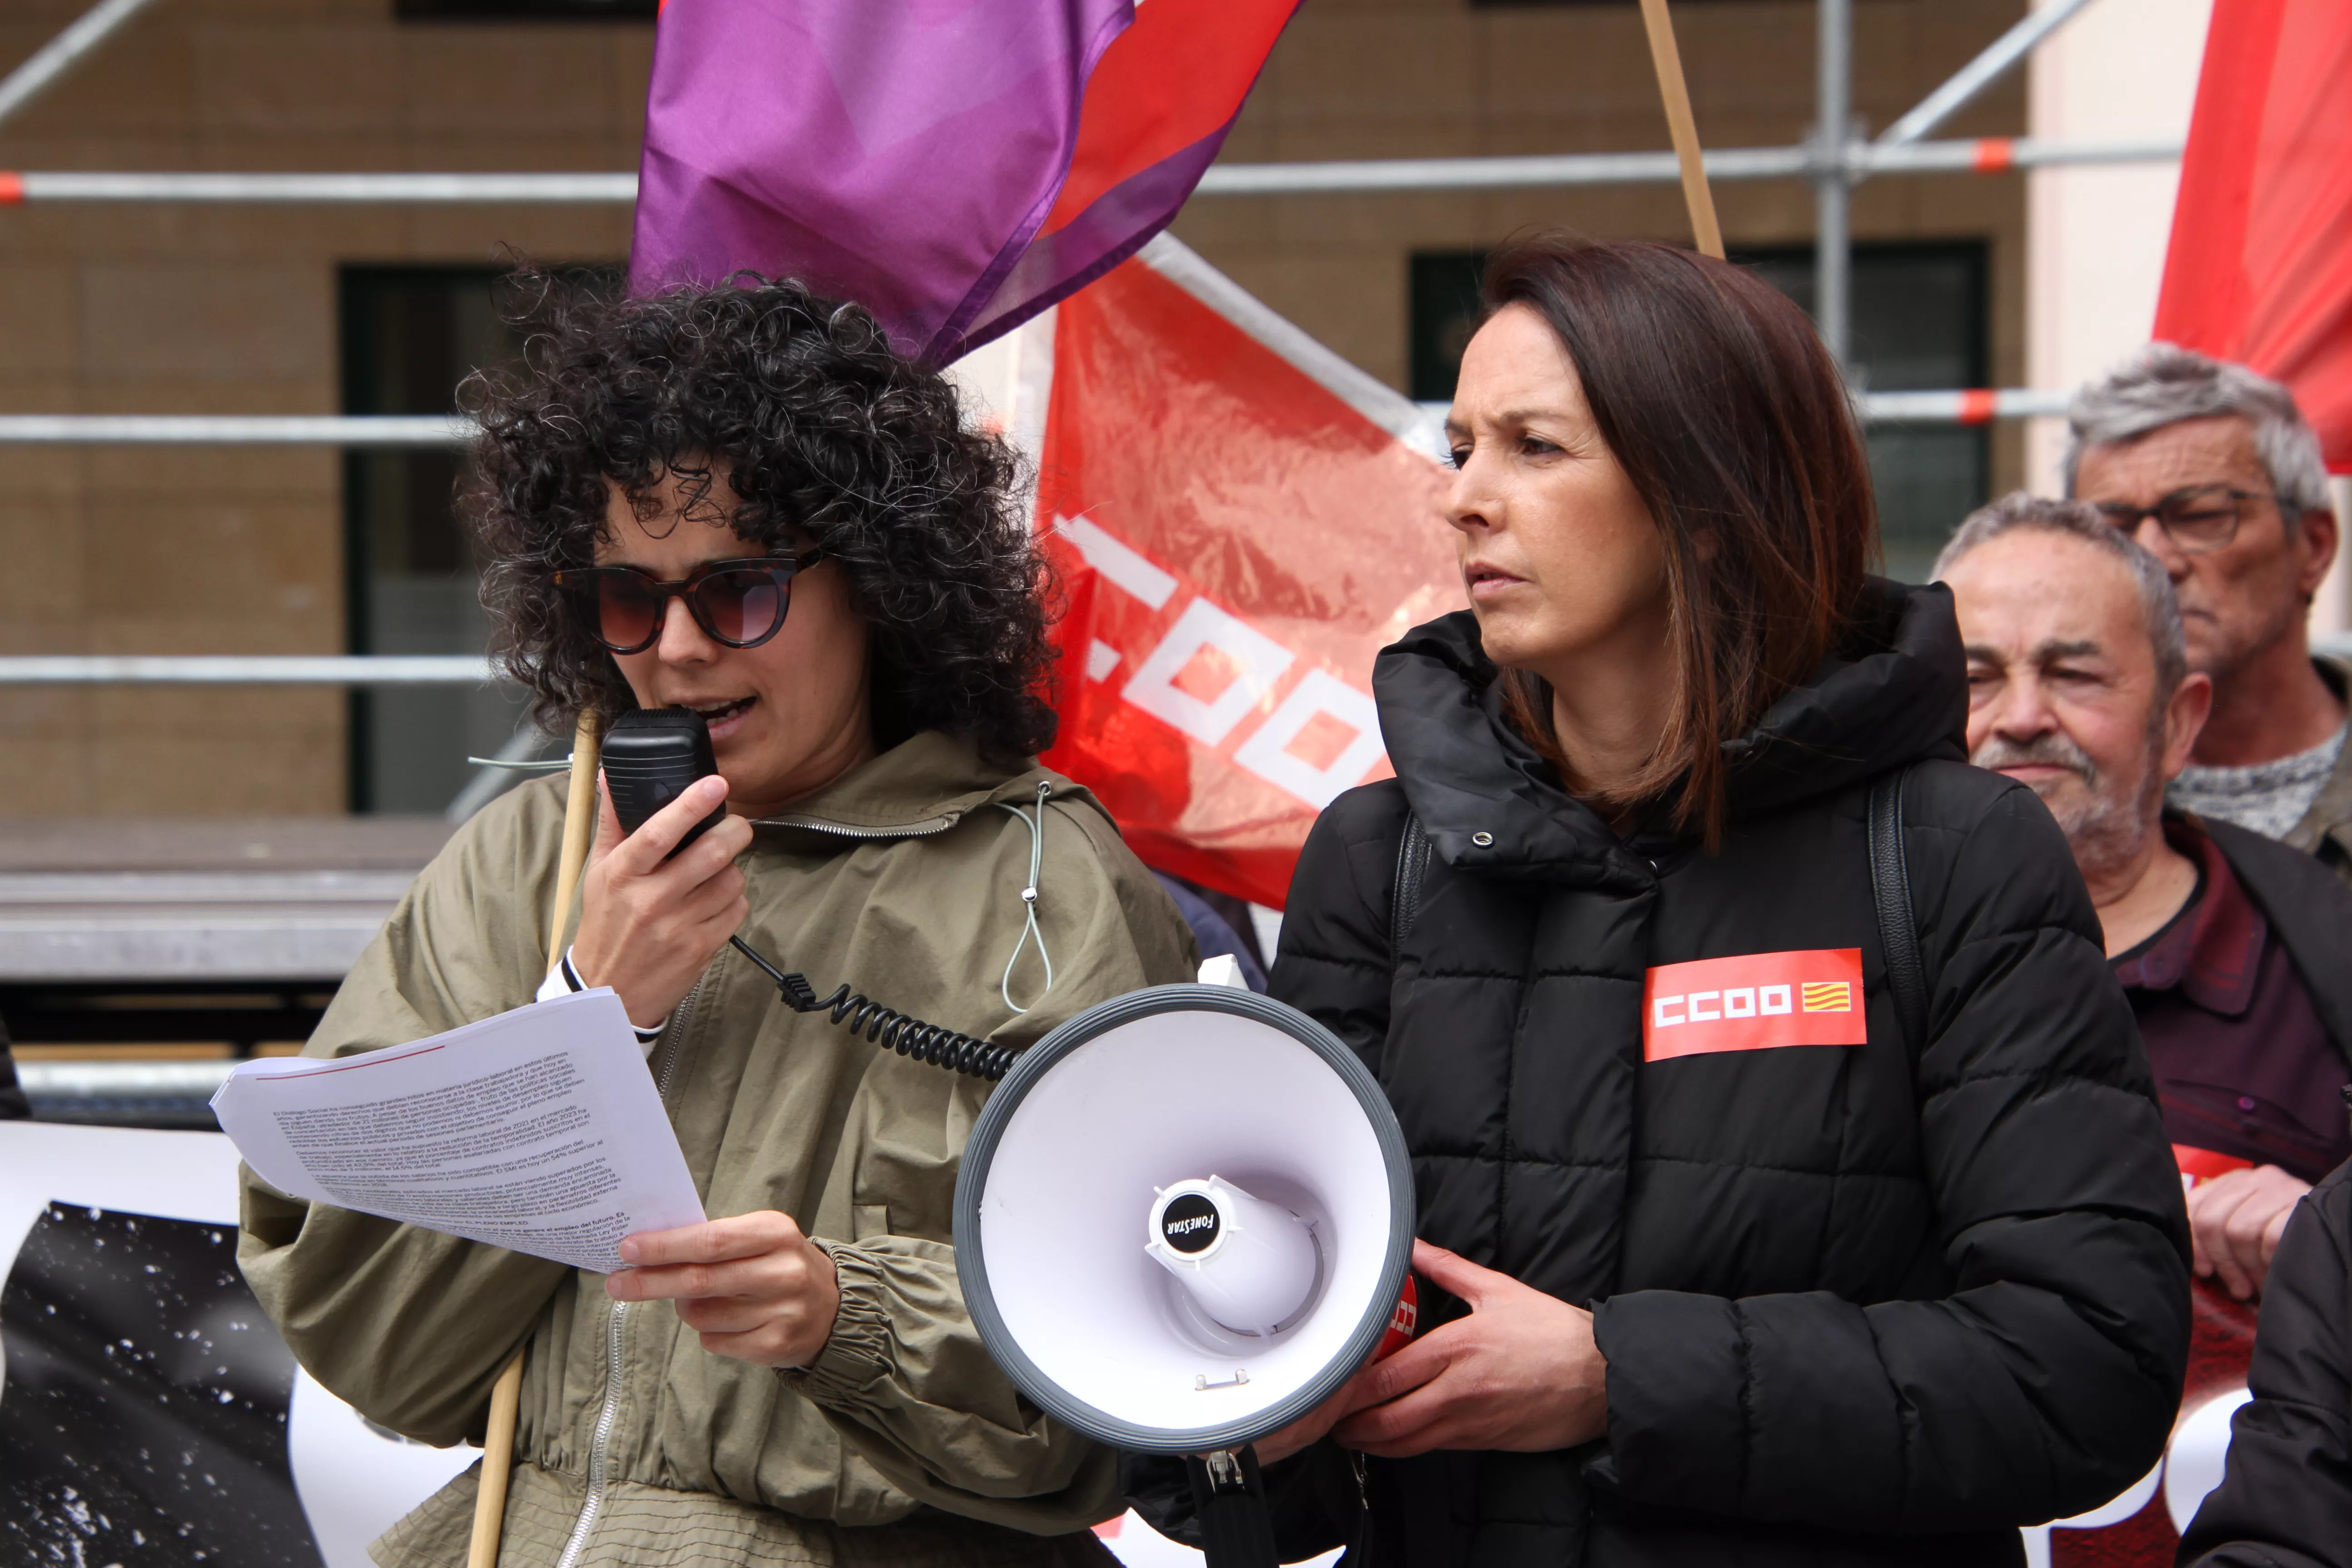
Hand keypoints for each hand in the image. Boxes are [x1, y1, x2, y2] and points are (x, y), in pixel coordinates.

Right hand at [570, 773, 752, 1025]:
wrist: (609, 991)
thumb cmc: (606, 923)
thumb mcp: (600, 872)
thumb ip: (612, 822)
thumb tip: (610, 774)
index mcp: (624, 873)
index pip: (659, 832)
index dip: (691, 804)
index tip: (716, 783)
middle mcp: (652, 899)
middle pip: (712, 852)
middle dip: (735, 830)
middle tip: (734, 825)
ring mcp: (679, 926)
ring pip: (732, 879)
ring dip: (732, 869)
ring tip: (714, 871)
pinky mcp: (701, 948)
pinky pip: (737, 909)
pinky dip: (733, 899)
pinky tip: (714, 902)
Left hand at [606, 1211, 840, 1367]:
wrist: (833, 1307)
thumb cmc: (778, 1264)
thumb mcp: (758, 1238)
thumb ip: (713, 1241)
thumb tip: (648, 1251)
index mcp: (775, 1232)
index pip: (709, 1240)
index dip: (665, 1247)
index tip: (627, 1249)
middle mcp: (782, 1271)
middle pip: (699, 1280)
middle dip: (650, 1282)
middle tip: (617, 1283)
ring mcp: (782, 1311)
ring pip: (701, 1315)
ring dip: (684, 1307)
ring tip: (697, 1299)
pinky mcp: (776, 1345)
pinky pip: (715, 1341)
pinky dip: (707, 1331)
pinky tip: (727, 1320)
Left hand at [1327, 1240, 1606, 1458]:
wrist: (1603, 1379)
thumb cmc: (1554, 1334)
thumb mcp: (1498, 1290)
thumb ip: (1447, 1268)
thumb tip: (1413, 1245)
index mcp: (1457, 1348)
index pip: (1386, 1374)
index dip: (1351, 1386)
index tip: (1333, 1382)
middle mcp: (1458, 1390)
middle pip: (1387, 1416)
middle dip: (1351, 1422)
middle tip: (1329, 1416)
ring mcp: (1470, 1422)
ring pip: (1405, 1441)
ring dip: (1371, 1442)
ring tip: (1350, 1434)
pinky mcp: (1483, 1442)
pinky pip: (1432, 1449)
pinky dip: (1405, 1448)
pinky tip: (1392, 1441)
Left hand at [2188, 1163, 2308, 1299]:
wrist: (2337, 1231)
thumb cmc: (2285, 1237)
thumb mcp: (2247, 1228)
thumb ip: (2217, 1231)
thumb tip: (2194, 1261)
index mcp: (2234, 1181)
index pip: (2195, 1206)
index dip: (2193, 1243)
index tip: (2203, 1271)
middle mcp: (2255, 1177)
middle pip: (2211, 1220)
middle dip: (2221, 1261)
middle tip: (2236, 1288)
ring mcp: (2280, 1188)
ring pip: (2239, 1230)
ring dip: (2245, 1267)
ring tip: (2255, 1287)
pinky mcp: (2301, 1204)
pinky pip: (2270, 1238)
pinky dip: (2268, 1263)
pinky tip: (2273, 1277)